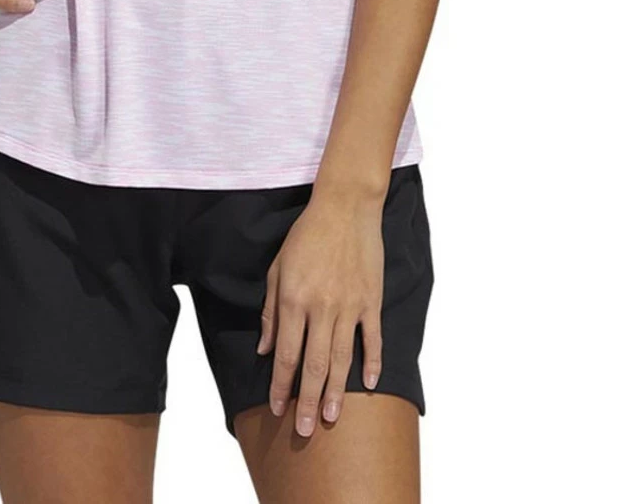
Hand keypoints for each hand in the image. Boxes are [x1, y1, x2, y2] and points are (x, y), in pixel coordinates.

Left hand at [256, 188, 386, 436]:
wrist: (344, 208)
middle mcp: (321, 308)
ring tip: (330, 418)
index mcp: (294, 300)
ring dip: (335, 391)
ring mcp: (349, 306)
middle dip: (306, 400)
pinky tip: (368, 384)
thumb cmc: (305, 236)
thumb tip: (265, 349)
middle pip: (313, 364)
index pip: (286, 354)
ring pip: (342, 359)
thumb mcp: (277, 268)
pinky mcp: (371, 301)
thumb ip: (271, 310)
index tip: (277, 408)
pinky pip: (372, 339)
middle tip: (304, 430)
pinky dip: (372, 363)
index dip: (281, 385)